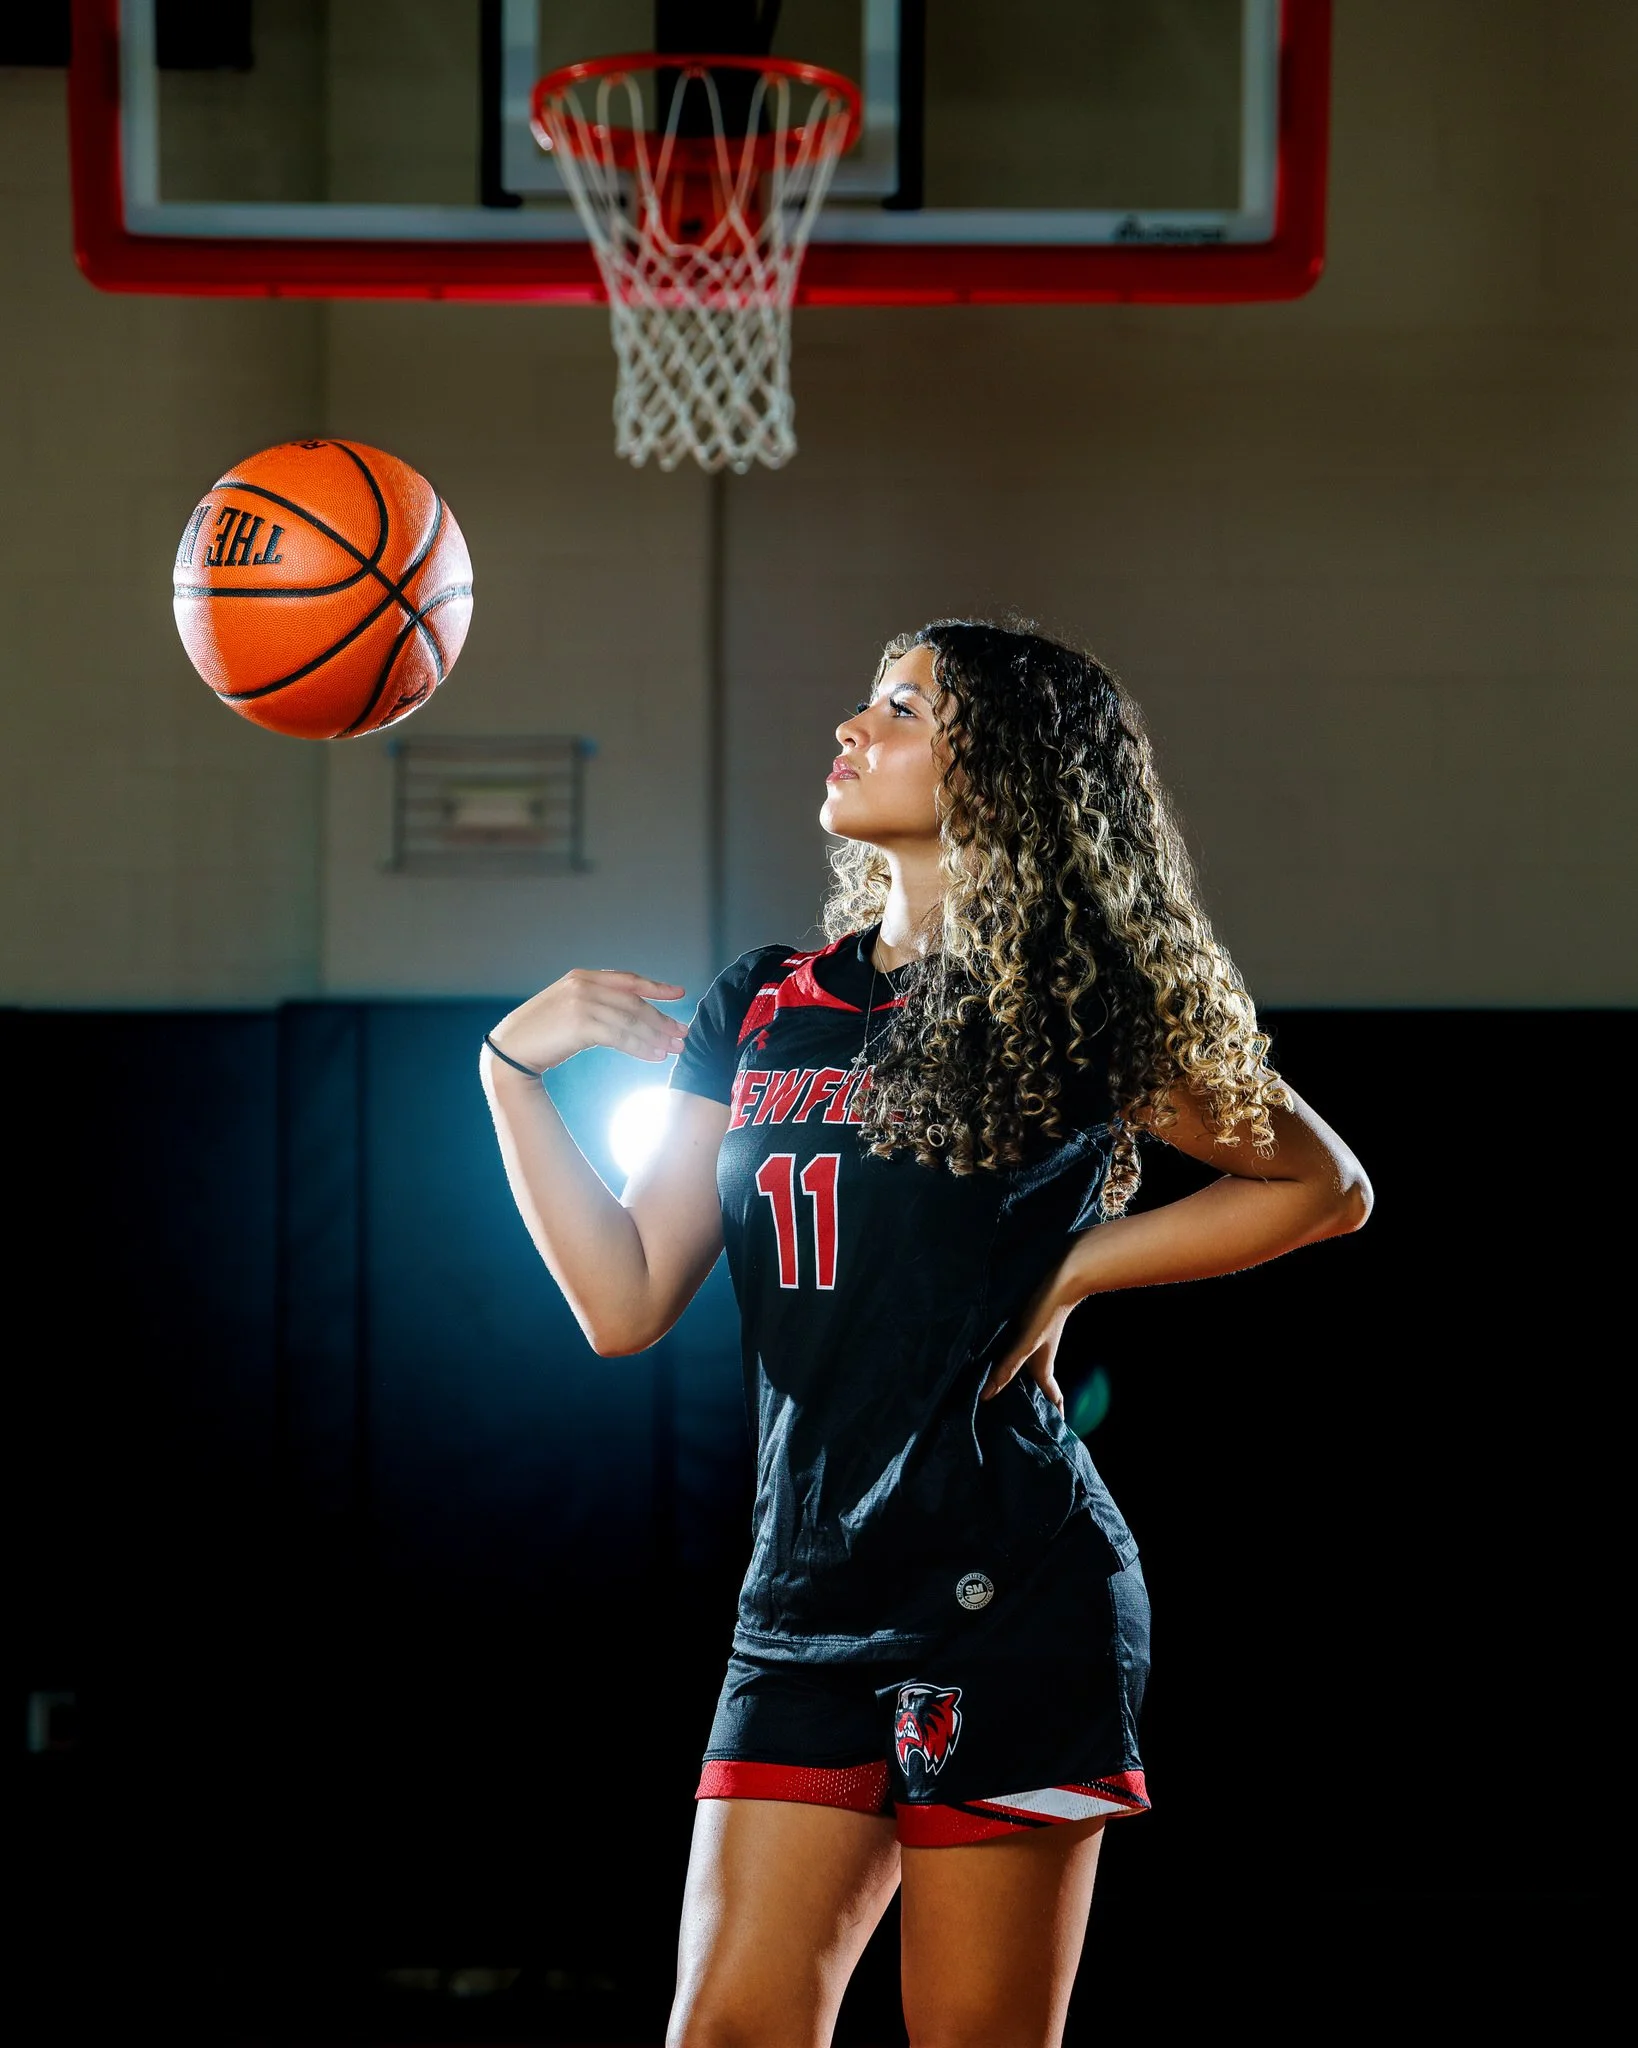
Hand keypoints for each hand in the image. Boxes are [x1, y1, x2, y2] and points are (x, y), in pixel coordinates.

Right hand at [484, 969, 688, 1075]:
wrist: (512, 1048)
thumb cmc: (541, 1033)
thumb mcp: (568, 1007)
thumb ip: (594, 1003)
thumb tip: (628, 1015)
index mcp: (583, 977)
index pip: (628, 979)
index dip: (656, 987)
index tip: (679, 994)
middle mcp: (584, 985)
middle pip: (634, 1002)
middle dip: (662, 1019)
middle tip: (682, 1033)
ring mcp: (582, 1003)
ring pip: (631, 1021)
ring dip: (656, 1037)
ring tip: (675, 1049)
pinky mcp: (581, 1024)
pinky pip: (620, 1037)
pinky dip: (641, 1048)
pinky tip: (655, 1057)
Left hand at [979, 1269, 1076, 1414]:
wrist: (1061, 1279)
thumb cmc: (1046, 1313)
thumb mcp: (1025, 1344)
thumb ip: (1007, 1368)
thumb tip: (986, 1395)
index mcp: (1043, 1369)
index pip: (1053, 1398)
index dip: (1054, 1415)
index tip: (1054, 1430)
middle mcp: (1039, 1359)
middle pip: (1036, 1387)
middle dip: (1029, 1402)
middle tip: (1011, 1417)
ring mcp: (1033, 1344)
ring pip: (1025, 1369)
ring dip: (1015, 1381)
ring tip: (996, 1391)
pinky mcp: (1026, 1329)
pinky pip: (1016, 1351)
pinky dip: (1007, 1360)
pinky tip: (993, 1357)